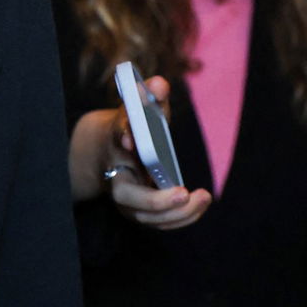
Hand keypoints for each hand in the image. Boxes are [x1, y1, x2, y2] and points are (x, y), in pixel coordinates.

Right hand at [68, 75, 211, 229]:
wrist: (104, 148)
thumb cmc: (130, 125)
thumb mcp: (138, 106)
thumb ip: (150, 95)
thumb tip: (161, 84)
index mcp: (115, 145)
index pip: (117, 141)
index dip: (125, 139)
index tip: (132, 140)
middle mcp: (115, 176)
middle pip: (127, 197)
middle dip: (156, 200)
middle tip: (183, 192)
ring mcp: (125, 199)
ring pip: (145, 217)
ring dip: (176, 213)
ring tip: (203, 197)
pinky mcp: (138, 211)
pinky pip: (158, 222)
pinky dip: (180, 218)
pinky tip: (199, 205)